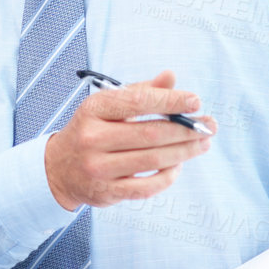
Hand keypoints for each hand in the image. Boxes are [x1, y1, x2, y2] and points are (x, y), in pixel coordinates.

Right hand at [45, 70, 215, 210]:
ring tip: (202, 144)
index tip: (195, 101)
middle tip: (209, 126)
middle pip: (150, 133)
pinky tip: (177, 166)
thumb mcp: (107, 107)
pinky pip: (146, 186)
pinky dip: (167, 176)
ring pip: (153, 159)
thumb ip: (140, 92)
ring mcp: (98, 167)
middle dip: (186, 130)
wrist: (58, 168)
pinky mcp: (106, 191)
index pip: (138, 102)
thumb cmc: (91, 131)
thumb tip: (170, 77)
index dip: (170, 101)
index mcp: (93, 109)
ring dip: (184, 152)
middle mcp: (92, 138)